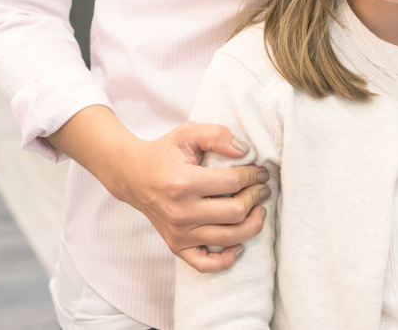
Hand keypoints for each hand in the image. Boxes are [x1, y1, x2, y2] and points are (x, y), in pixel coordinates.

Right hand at [108, 122, 269, 271]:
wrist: (134, 176)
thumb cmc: (165, 152)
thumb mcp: (189, 132)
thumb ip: (217, 135)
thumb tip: (245, 151)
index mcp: (184, 183)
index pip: (234, 182)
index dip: (255, 175)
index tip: (261, 172)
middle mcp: (181, 212)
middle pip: (236, 212)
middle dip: (257, 198)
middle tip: (263, 188)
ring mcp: (178, 234)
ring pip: (229, 238)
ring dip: (253, 224)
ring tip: (259, 209)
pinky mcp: (176, 247)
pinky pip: (205, 264)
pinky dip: (227, 259)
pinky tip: (240, 244)